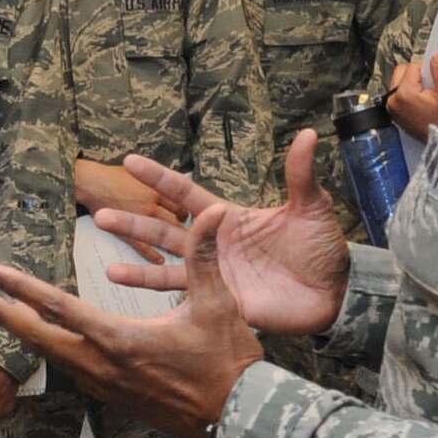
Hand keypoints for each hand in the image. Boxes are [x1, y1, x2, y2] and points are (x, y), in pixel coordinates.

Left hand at [0, 205, 263, 437]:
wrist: (237, 419)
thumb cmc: (227, 362)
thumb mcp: (216, 304)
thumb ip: (204, 256)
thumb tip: (213, 210)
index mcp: (119, 340)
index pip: (57, 308)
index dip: (19, 287)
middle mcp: (102, 366)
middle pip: (39, 338)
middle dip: (5, 314)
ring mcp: (106, 387)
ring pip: (53, 357)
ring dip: (26, 334)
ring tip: (5, 314)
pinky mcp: (115, 398)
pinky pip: (73, 371)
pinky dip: (54, 351)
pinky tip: (52, 342)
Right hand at [94, 131, 351, 336]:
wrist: (335, 293)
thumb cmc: (322, 249)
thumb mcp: (311, 208)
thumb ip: (300, 176)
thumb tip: (308, 135)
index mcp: (229, 219)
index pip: (186, 194)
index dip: (160, 178)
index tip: (131, 161)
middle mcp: (214, 246)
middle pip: (165, 230)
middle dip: (134, 222)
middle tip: (102, 213)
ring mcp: (214, 276)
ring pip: (167, 267)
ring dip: (138, 266)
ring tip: (107, 263)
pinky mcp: (221, 302)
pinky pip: (185, 299)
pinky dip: (160, 297)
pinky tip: (136, 295)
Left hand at [386, 54, 437, 141]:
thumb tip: (436, 56)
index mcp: (404, 93)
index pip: (413, 66)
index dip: (426, 70)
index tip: (434, 81)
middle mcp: (393, 99)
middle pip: (401, 71)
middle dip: (415, 74)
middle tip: (429, 86)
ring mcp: (391, 107)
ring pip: (398, 82)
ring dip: (410, 83)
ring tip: (424, 94)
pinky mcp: (392, 113)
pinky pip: (397, 94)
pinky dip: (406, 93)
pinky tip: (419, 101)